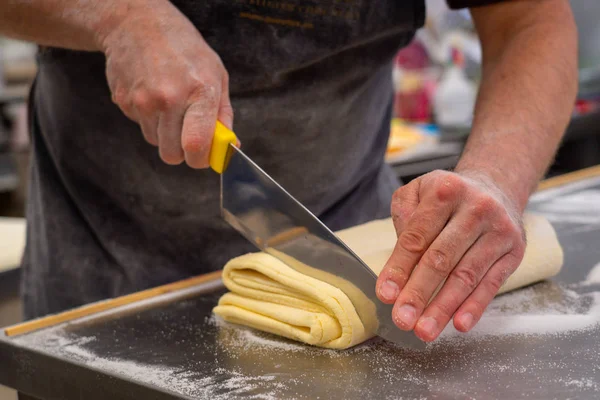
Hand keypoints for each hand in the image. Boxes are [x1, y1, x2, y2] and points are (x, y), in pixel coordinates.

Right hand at [100, 4, 232, 167]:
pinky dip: (148, 118)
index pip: (197, 146)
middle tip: (187, 134)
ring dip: (164, 133)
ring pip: (155, 142)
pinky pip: (140, 126)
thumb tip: (229, 145)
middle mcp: (169, 98)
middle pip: (172, 155)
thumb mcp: (216, 74)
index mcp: (199, 92)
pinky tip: (151, 93)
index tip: (204, 156)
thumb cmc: (183, 48)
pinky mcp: (123, 101)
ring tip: (169, 104)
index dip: (201, 160)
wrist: (136, 22)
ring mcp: (143, 101)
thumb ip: (223, 114)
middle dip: (181, 151)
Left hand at [376, 170, 525, 341]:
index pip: (417, 236)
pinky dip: (475, 306)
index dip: (399, 268)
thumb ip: (403, 217)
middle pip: (441, 258)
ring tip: (425, 330)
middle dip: (419, 293)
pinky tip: (459, 324)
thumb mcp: (419, 190)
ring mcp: (498, 230)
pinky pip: (492, 283)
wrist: (496, 186)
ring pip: (466, 275)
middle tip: (403, 319)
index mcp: (446, 190)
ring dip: (444, 307)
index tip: (386, 294)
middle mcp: (475, 208)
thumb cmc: (448, 196)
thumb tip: (398, 262)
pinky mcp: (515, 250)